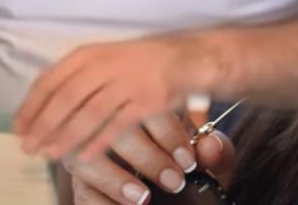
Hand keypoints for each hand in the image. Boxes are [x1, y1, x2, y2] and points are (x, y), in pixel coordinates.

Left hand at [14, 36, 216, 162]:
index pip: (50, 79)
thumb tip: (40, 105)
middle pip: (65, 98)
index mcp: (90, 53)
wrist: (185, 58)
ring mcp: (128, 82)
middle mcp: (106, 64)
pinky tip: (85, 156)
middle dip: (43, 125)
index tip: (17, 127)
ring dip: (66, 136)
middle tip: (28, 146)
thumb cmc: (138, 62)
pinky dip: (99, 142)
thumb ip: (76, 76)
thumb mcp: (104, 58)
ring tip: (49, 154)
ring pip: (88, 113)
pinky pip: (117, 126)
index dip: (31, 105)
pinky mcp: (147, 100)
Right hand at [65, 115, 237, 203]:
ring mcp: (91, 149)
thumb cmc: (190, 164)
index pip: (147, 103)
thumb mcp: (208, 156)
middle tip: (174, 181)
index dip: (168, 132)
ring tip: (144, 198)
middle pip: (113, 128)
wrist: (178, 189)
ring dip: (115, 180)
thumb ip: (215, 150)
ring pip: (86, 158)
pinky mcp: (82, 180)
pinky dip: (101, 200)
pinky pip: (81, 189)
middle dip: (147, 157)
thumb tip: (210, 147)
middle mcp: (112, 121)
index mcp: (147, 103)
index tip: (188, 160)